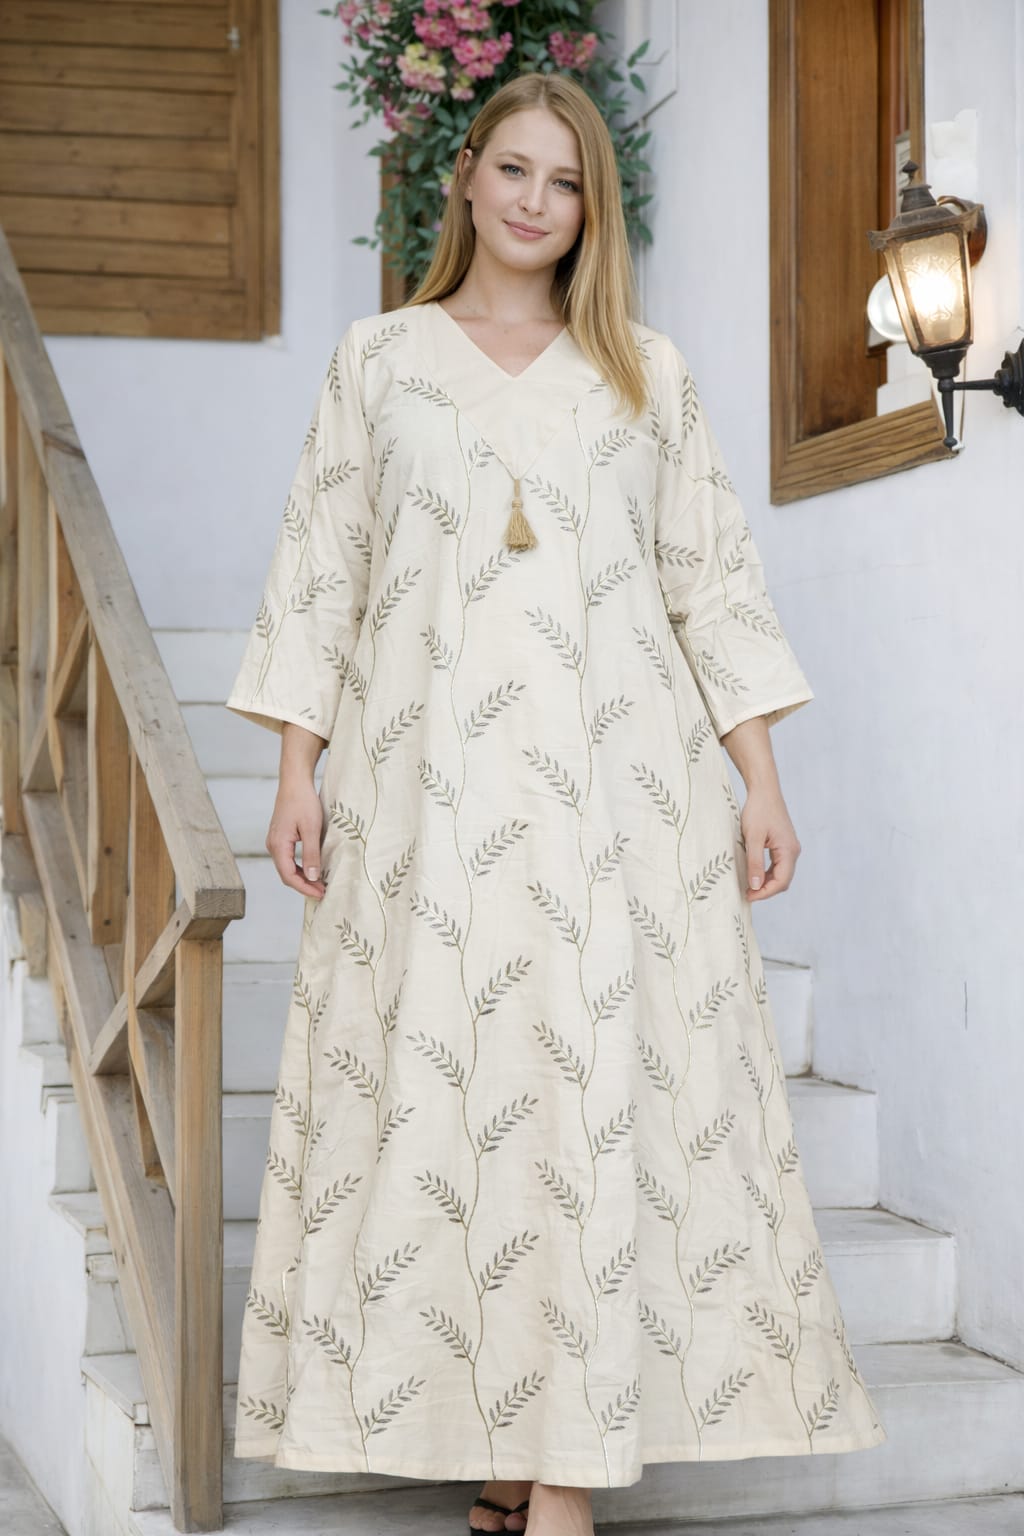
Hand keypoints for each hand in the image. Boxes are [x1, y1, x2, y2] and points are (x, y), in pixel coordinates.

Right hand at [266, 777, 326, 900]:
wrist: (294, 782)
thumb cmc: (303, 801)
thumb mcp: (312, 829)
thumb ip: (312, 854)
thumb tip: (313, 877)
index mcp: (278, 845)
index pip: (288, 876)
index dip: (304, 888)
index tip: (320, 894)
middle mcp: (273, 845)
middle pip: (286, 874)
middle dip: (304, 885)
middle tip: (323, 891)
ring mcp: (275, 841)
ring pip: (287, 867)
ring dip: (302, 877)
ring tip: (319, 883)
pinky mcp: (280, 837)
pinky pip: (288, 859)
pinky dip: (299, 867)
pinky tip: (312, 869)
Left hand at [740, 784, 800, 900]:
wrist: (764, 791)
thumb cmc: (758, 811)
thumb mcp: (753, 838)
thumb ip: (754, 862)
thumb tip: (754, 886)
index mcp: (789, 850)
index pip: (781, 881)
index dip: (765, 893)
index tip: (748, 896)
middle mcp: (793, 851)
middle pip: (783, 880)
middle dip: (766, 890)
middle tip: (746, 894)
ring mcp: (790, 848)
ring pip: (781, 874)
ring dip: (766, 883)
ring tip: (748, 887)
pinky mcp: (784, 845)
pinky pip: (778, 865)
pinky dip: (767, 873)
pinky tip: (754, 875)